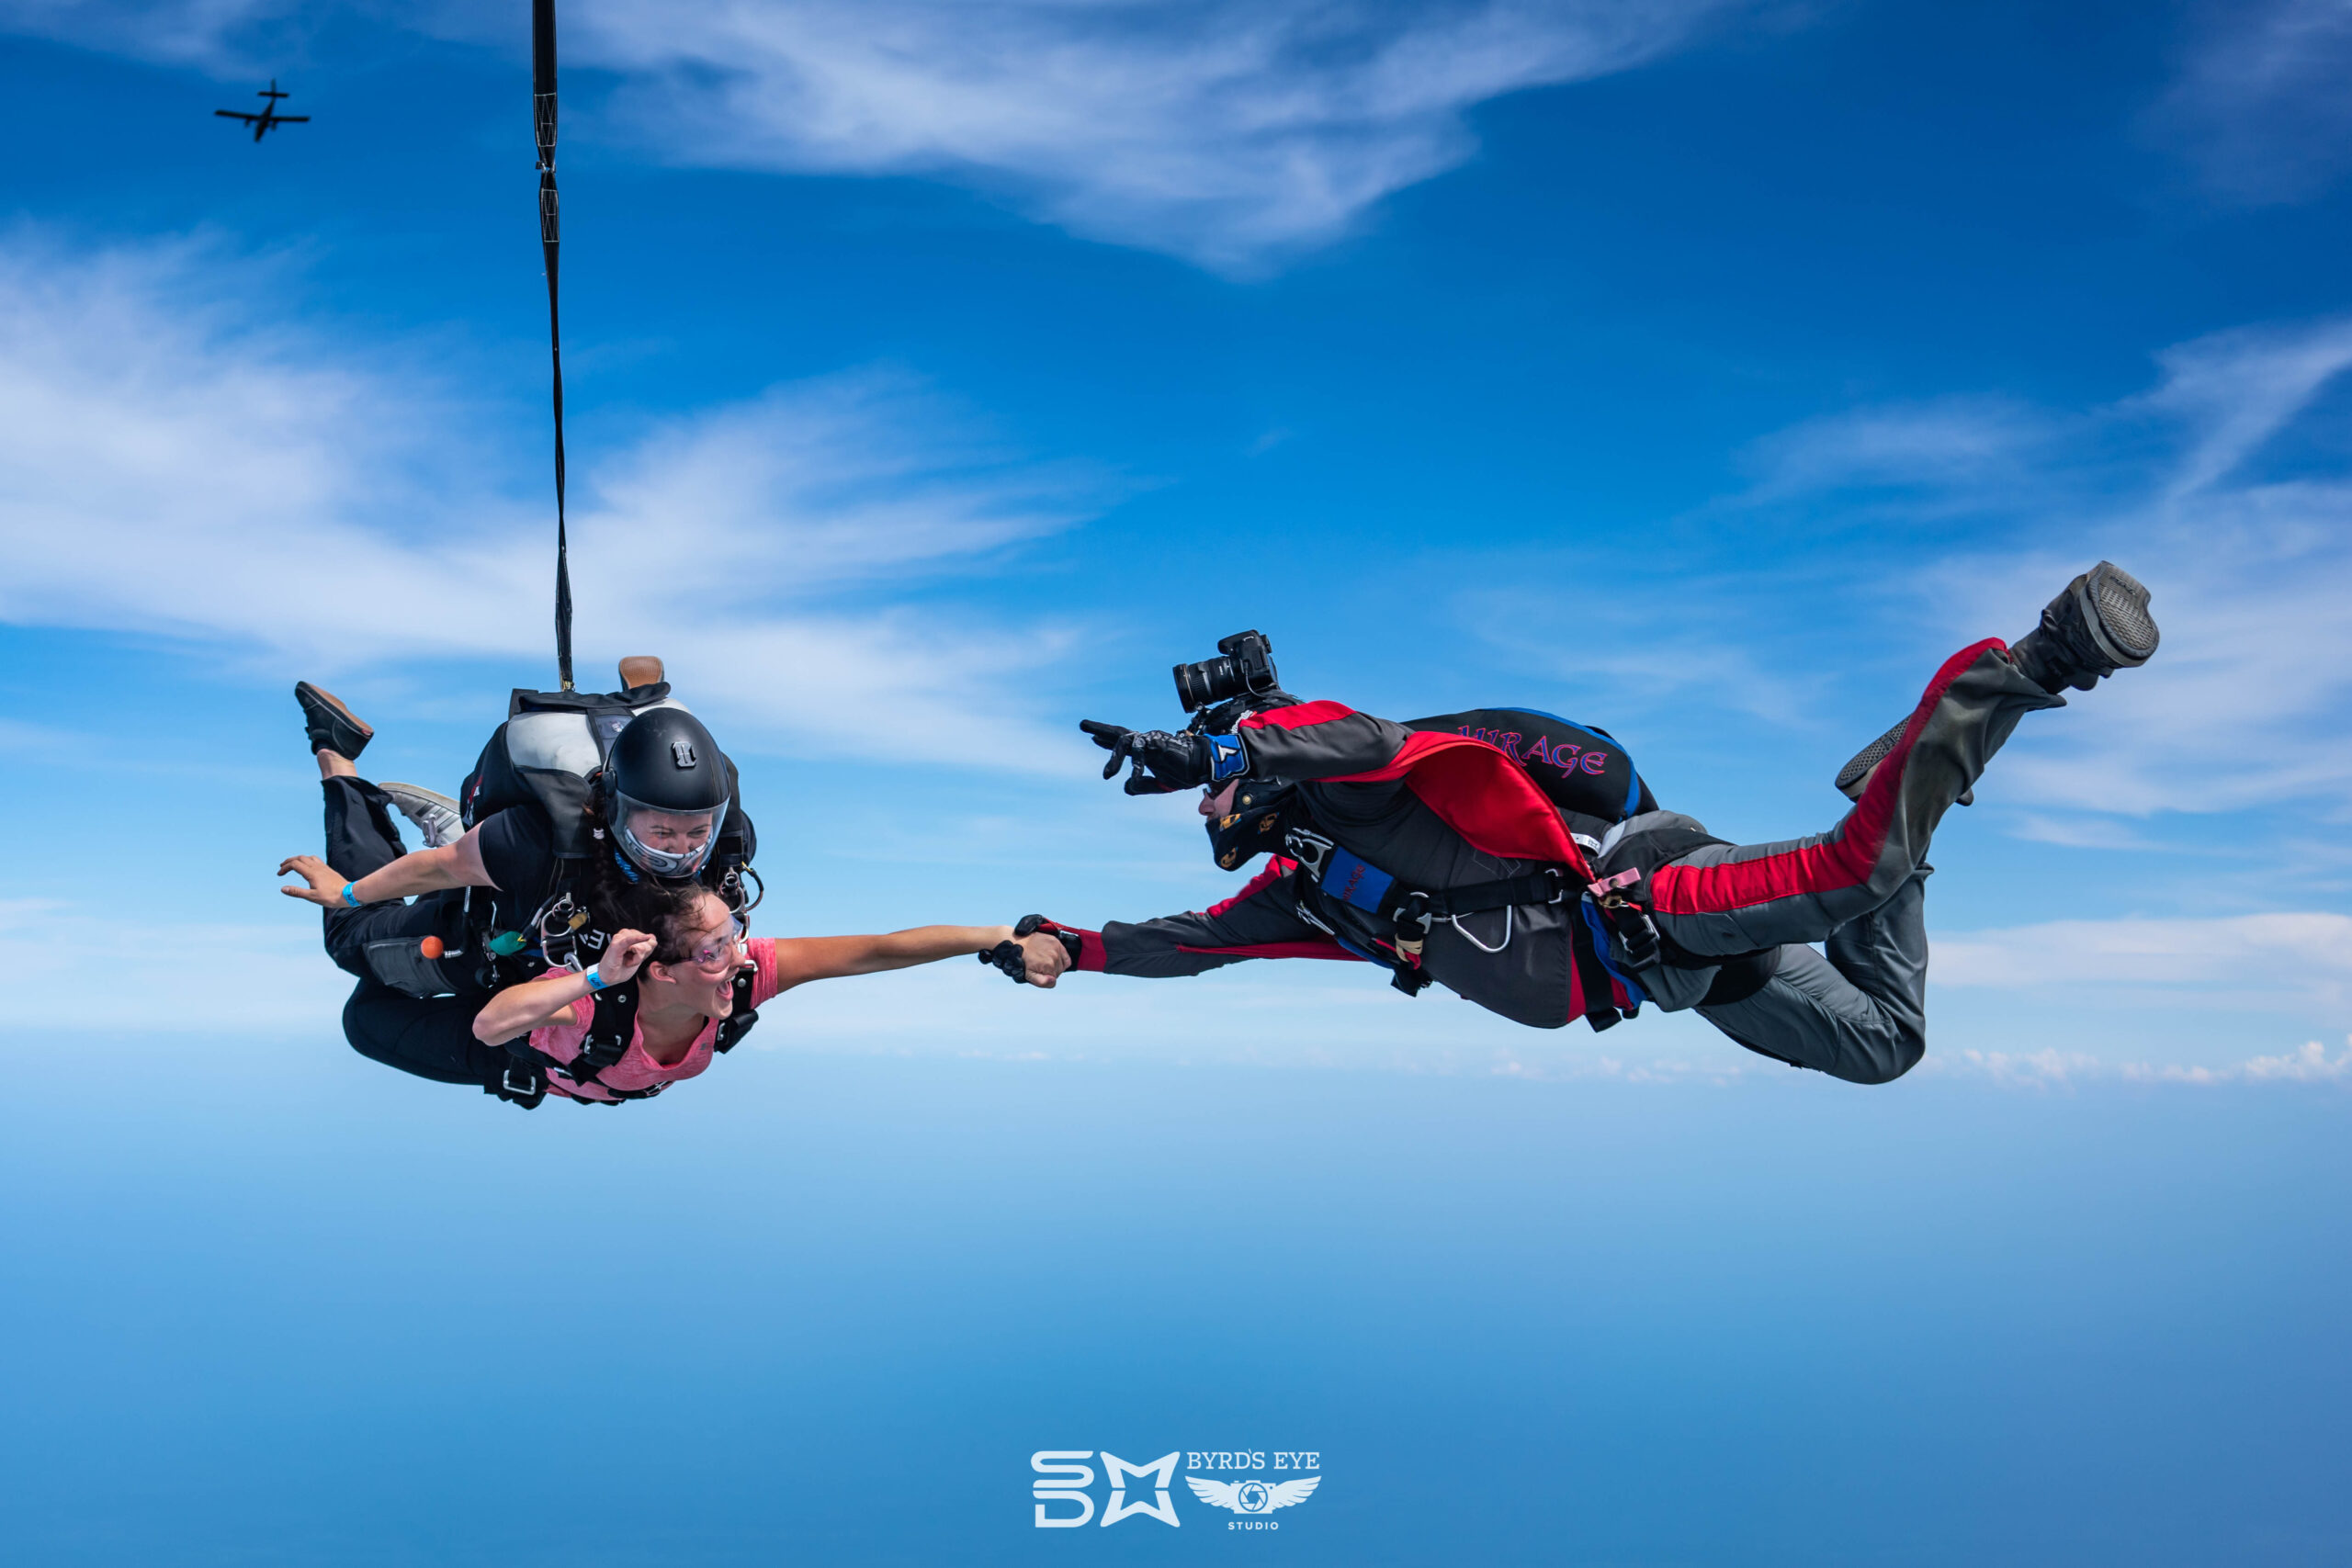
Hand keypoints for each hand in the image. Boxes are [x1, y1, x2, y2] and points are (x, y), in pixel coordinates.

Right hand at [278, 854, 350, 907]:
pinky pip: (316, 860)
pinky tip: (308, 866)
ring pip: (308, 857)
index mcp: (312, 873)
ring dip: (299, 859)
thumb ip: (297, 892)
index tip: (279, 874)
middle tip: (282, 866)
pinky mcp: (328, 869)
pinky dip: (307, 860)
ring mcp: (324, 867)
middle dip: (289, 861)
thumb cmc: (331, 897)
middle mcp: (317, 867)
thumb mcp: (312, 897)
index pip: (294, 864)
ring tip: (293, 865)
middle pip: (300, 858)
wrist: (349, 894)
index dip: (285, 867)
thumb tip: (283, 889)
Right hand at [595, 929, 655, 987]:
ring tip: (626, 961)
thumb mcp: (638, 958)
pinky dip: (638, 939)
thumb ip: (646, 948)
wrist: (608, 977)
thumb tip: (651, 937)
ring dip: (636, 958)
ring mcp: (620, 938)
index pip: (651, 940)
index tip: (637, 958)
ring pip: (641, 946)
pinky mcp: (616, 944)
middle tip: (629, 961)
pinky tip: (646, 937)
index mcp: (631, 935)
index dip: (648, 952)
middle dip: (642, 956)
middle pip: (648, 943)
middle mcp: (625, 934)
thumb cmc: (621, 968)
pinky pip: (631, 940)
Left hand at [1017, 929, 1071, 987]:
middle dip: (1051, 971)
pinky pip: (1066, 956)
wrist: (1020, 944)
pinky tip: (1053, 958)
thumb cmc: (1024, 961)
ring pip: (1062, 965)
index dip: (1046, 978)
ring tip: (1045, 961)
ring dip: (1056, 965)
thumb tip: (1053, 981)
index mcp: (1049, 966)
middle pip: (1059, 972)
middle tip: (1041, 966)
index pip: (1054, 979)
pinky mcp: (1056, 942)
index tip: (1039, 972)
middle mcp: (1055, 957)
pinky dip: (1062, 959)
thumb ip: (1042, 982)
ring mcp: (1056, 948)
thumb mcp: (1029, 975)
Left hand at [1080, 720, 1212, 794]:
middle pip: (1119, 733)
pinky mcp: (1159, 743)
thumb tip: (1125, 787)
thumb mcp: (1157, 784)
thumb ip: (1142, 786)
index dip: (1106, 739)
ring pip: (1125, 742)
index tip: (1092, 736)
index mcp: (1145, 750)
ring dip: (1114, 758)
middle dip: (1100, 729)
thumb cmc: (1182, 772)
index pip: (1122, 742)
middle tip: (1082, 724)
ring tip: (1106, 775)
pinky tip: (1136, 778)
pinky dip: (1137, 766)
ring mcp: (1151, 740)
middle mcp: (1145, 741)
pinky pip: (1142, 752)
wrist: (1202, 768)